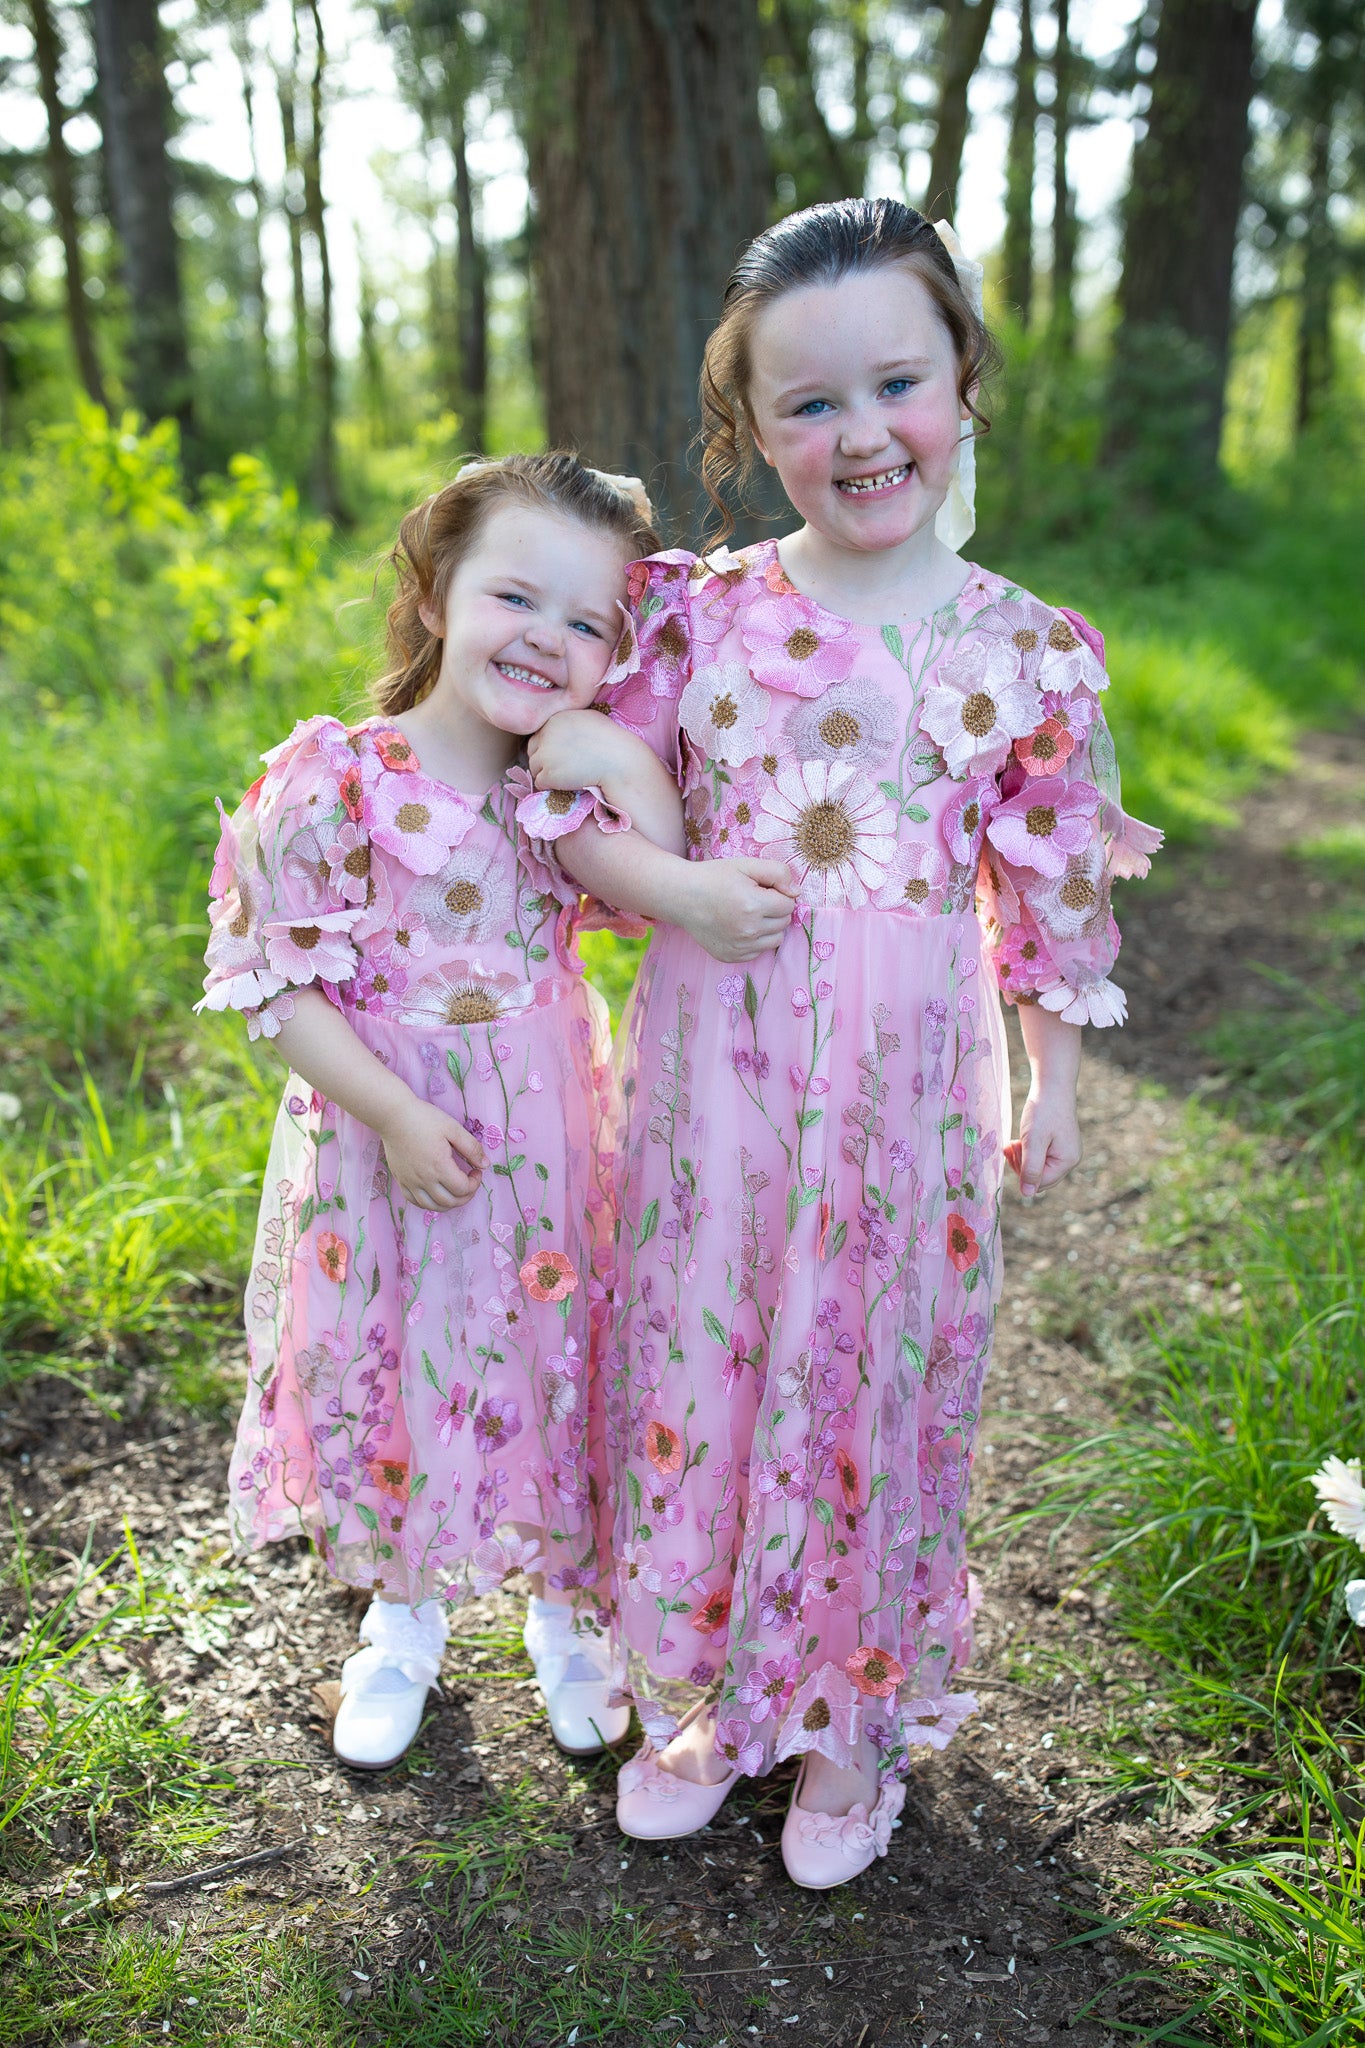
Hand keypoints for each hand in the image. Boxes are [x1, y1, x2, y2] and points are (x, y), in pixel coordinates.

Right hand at [378, 1094, 485, 1210]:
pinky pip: (415, 1202)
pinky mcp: (401, 1180)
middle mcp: (424, 1179)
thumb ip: (471, 1148)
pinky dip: (429, 1203)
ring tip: (455, 1191)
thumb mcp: (453, 1129)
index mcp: (440, 1167)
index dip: (475, 1183)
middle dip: (466, 1196)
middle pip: (450, 1202)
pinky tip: (435, 1194)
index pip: (463, 1189)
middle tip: (469, 1183)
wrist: (393, 1116)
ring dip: (448, 1203)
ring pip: (432, 1206)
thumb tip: (485, 1164)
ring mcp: (410, 1182)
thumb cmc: (424, 1119)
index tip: (476, 1171)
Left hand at [527, 710, 635, 794]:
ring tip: (567, 775)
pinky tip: (567, 783)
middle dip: (545, 759)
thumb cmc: (611, 741)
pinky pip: (540, 782)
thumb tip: (557, 730)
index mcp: (555, 718)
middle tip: (563, 767)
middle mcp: (546, 734)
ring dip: (547, 773)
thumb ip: (568, 722)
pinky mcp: (547, 774)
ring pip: (534, 767)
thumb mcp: (588, 719)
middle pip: (532, 750)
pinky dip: (551, 786)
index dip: (550, 746)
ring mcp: (545, 754)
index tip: (564, 754)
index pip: (540, 734)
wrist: (619, 762)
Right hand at [677, 857, 798, 961]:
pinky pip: (758, 951)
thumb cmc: (714, 877)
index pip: (788, 904)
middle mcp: (748, 931)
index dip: (778, 893)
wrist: (682, 897)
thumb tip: (796, 892)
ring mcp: (739, 947)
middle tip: (754, 899)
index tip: (761, 888)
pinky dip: (755, 940)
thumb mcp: (746, 865)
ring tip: (749, 913)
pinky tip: (739, 926)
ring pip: (776, 939)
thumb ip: (777, 873)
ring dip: (769, 927)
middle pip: (784, 922)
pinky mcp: (731, 957)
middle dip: (775, 909)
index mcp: (753, 905)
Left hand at [1005, 1085, 1080, 1201]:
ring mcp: (1064, 1152)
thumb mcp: (1033, 1141)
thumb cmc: (1043, 1112)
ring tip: (1012, 1143)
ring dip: (1021, 1158)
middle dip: (1021, 1165)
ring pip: (1037, 1167)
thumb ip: (1031, 1168)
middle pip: (1039, 1178)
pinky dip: (1026, 1151)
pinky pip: (1039, 1157)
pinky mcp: (1057, 1144)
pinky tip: (1017, 1141)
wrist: (1051, 1086)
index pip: (1040, 1182)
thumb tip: (1027, 1194)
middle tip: (1010, 1147)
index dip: (1022, 1173)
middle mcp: (1069, 1160)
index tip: (1010, 1153)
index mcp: (1067, 1161)